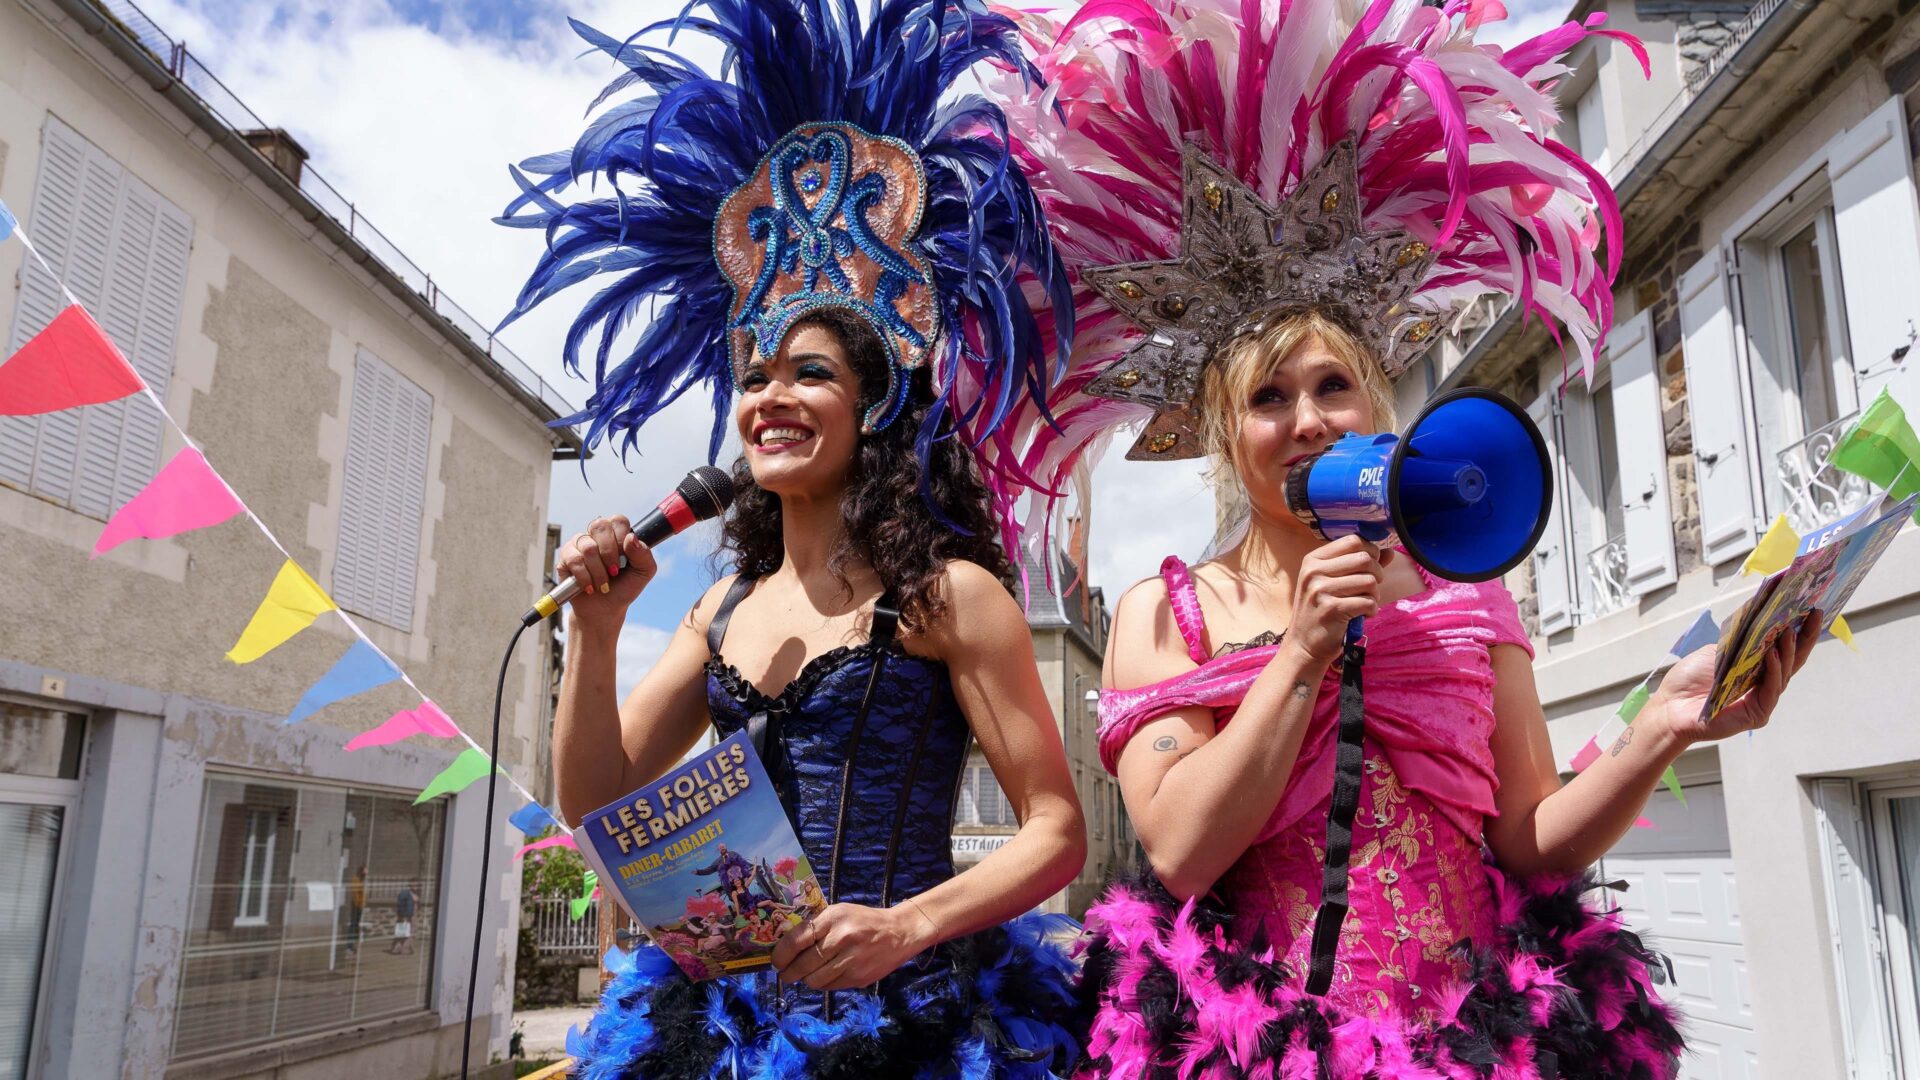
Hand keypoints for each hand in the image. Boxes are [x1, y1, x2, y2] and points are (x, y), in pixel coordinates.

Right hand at [557, 516, 656, 628]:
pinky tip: (590, 587)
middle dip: (610, 554)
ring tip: (603, 584)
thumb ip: (644, 554)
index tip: (625, 558)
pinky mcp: (565, 557)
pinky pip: (574, 560)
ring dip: (599, 572)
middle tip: (614, 572)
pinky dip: (585, 577)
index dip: (622, 538)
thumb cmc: (624, 588)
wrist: (605, 610)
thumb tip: (631, 538)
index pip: (618, 520)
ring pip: (588, 547)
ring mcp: (579, 544)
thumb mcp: (643, 572)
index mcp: (616, 533)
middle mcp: (596, 534)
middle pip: (600, 526)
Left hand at [769, 902, 933, 991]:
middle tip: (785, 973)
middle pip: (803, 965)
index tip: (775, 961)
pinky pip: (830, 987)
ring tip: (804, 975)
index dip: (781, 954)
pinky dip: (822, 983)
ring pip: (815, 980)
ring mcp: (851, 961)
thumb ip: (815, 926)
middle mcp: (841, 939)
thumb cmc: (863, 920)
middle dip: (788, 973)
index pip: (797, 940)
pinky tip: (824, 975)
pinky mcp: (859, 978)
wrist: (899, 933)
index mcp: (833, 918)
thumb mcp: (838, 912)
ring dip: (805, 980)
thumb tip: (785, 946)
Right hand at [1284, 535, 1391, 665]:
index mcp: (1313, 560)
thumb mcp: (1332, 583)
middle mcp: (1314, 572)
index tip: (1370, 567)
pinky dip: (1371, 610)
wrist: (1303, 645)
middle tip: (1371, 589)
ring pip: (1370, 581)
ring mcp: (1320, 590)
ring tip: (1364, 604)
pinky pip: (1368, 602)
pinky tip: (1362, 615)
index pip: (1353, 541)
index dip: (1371, 552)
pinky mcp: (1332, 609)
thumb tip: (1389, 551)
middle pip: (1365, 559)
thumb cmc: (1320, 612)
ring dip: (1374, 595)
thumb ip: (1359, 565)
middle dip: (1377, 574)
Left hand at [1649, 609, 1820, 747]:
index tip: (1811, 609)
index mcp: (1756, 668)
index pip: (1783, 648)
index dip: (1799, 631)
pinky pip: (1770, 690)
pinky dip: (1773, 671)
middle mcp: (1764, 684)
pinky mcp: (1757, 714)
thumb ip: (1740, 641)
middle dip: (1805, 637)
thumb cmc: (1689, 679)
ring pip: (1783, 673)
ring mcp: (1762, 700)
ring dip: (1788, 651)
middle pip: (1792, 660)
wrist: (1670, 706)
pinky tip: (1773, 655)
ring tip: (1790, 631)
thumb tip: (1761, 619)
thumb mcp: (1716, 652)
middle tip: (1815, 614)